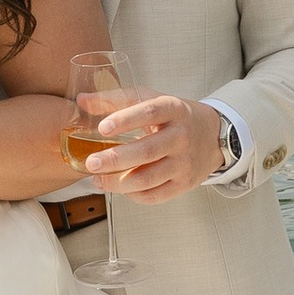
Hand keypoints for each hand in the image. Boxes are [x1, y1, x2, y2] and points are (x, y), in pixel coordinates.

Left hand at [86, 94, 225, 203]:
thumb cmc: (173, 117)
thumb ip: (116, 99)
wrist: (212, 136)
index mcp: (173, 109)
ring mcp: (184, 162)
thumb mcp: (151, 99)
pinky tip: (120, 188)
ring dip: (119, 182)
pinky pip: (156, 195)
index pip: (149, 111)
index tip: (102, 128)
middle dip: (116, 159)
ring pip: (149, 178)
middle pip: (147, 150)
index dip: (125, 120)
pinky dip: (134, 195)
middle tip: (91, 163)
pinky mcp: (185, 184)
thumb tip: (82, 100)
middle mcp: (181, 136)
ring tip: (98, 180)